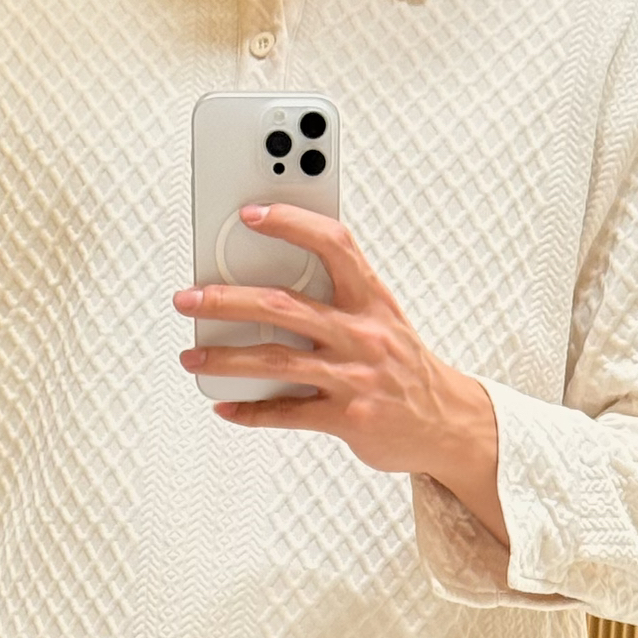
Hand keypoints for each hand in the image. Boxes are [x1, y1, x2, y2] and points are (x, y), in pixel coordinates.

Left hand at [172, 204, 508, 546]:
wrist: (448, 423)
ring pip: (275, 361)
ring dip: (225, 359)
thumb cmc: (405, 366)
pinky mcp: (346, 419)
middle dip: (227, 300)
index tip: (251, 215)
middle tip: (189, 299)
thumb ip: (339, 297)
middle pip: (283, 306)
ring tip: (192, 355)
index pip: (332, 244)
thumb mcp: (383, 318)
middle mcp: (362, 334)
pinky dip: (251, 412)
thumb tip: (274, 283)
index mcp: (372, 300)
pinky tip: (226, 406)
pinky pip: (286, 414)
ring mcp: (353, 378)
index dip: (291, 223)